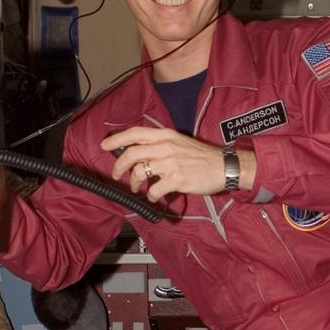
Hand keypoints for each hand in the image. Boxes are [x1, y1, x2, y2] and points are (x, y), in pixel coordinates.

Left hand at [101, 127, 255, 200]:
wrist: (224, 166)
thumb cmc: (202, 156)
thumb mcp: (180, 142)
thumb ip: (160, 145)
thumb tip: (139, 154)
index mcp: (166, 135)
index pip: (136, 133)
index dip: (117, 139)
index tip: (105, 146)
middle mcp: (166, 146)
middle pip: (132, 153)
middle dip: (119, 166)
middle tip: (117, 174)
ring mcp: (171, 163)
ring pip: (140, 172)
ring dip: (135, 183)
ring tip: (138, 188)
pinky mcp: (177, 179)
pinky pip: (154, 189)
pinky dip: (151, 195)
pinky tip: (155, 196)